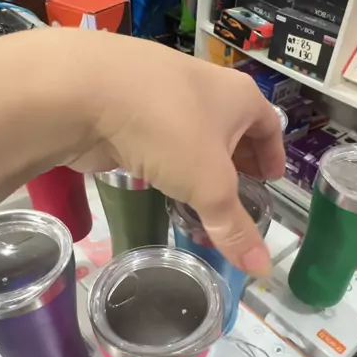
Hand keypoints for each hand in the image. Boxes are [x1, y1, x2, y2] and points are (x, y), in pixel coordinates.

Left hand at [71, 35, 284, 274]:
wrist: (83, 91)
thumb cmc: (167, 129)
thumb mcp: (209, 186)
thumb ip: (234, 228)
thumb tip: (263, 269)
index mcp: (238, 95)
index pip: (270, 125)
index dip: (273, 155)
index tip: (272, 182)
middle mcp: (205, 87)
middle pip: (231, 128)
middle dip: (236, 162)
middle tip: (236, 196)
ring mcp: (162, 91)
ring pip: (191, 132)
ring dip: (198, 162)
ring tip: (198, 196)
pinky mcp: (126, 106)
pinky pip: (157, 136)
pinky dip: (164, 159)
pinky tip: (157, 181)